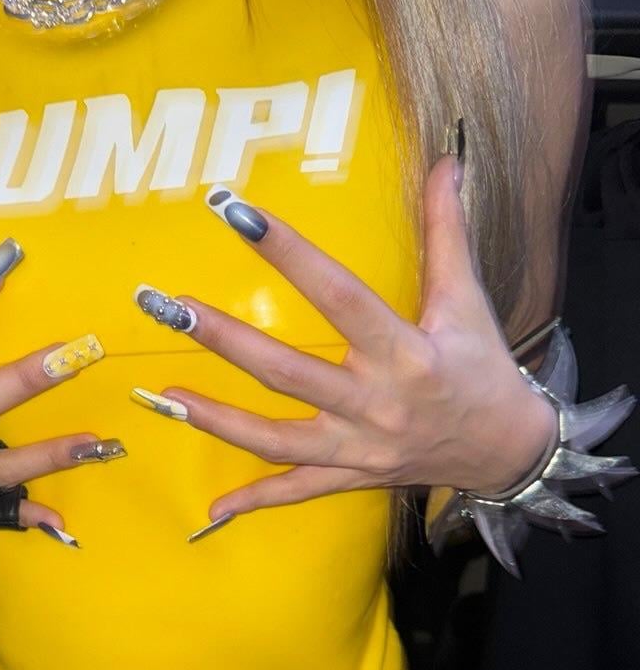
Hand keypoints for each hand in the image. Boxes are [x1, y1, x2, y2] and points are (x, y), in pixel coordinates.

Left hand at [147, 159, 556, 523]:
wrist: (506, 450)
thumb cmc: (481, 369)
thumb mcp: (467, 300)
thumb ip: (447, 231)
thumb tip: (447, 161)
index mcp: (405, 353)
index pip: (339, 295)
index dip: (289, 254)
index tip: (238, 215)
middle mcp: (376, 404)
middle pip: (287, 372)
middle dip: (225, 339)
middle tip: (171, 306)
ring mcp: (359, 448)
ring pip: (277, 439)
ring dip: (217, 421)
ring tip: (163, 395)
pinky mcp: (352, 478)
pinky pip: (297, 493)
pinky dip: (255, 502)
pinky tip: (211, 508)